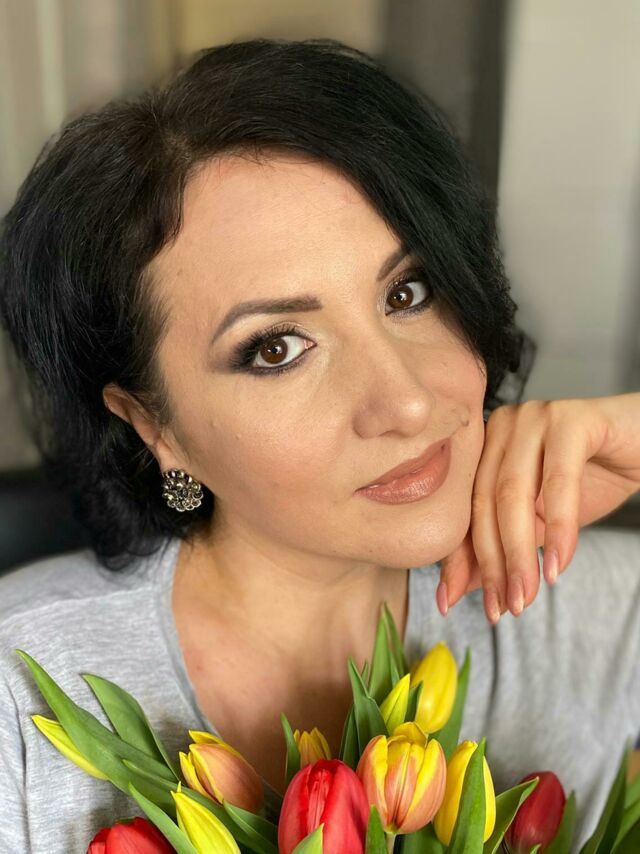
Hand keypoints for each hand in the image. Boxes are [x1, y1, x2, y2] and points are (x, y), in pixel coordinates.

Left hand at [436, 393, 639, 623]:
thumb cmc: (591, 480)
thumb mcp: (539, 522)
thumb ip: (501, 548)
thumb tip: (456, 591)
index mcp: (485, 445)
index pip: (463, 508)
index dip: (457, 558)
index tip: (448, 602)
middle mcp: (501, 426)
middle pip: (485, 503)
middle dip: (492, 564)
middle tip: (503, 607)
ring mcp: (533, 418)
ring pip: (514, 495)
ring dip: (519, 554)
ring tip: (525, 596)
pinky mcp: (571, 420)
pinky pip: (559, 482)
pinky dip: (559, 529)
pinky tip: (558, 565)